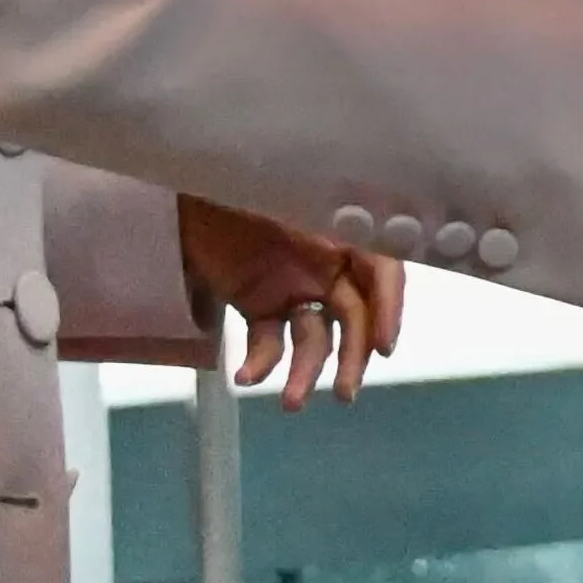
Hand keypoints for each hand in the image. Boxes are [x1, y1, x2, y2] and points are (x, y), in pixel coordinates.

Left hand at [181, 196, 397, 407]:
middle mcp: (327, 269)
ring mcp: (293, 289)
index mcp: (345, 239)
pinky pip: (267, 342)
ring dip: (305, 374)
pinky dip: (260, 364)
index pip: (383, 279)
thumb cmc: (247, 179)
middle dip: (352, 358)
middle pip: (353, 321)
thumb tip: (379, 247)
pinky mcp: (258, 304)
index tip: (383, 348)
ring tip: (291, 403)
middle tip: (345, 394)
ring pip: (312, 341)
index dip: (389, 312)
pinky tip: (245, 377)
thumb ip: (336, 224)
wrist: (193, 179)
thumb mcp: (298, 193)